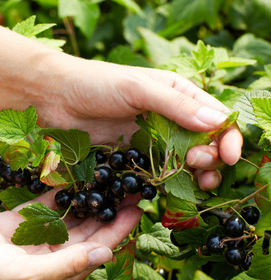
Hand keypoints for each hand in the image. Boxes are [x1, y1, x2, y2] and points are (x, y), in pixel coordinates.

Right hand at [0, 189, 142, 279]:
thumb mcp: (24, 275)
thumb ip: (65, 264)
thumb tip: (105, 254)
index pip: (92, 255)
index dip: (116, 234)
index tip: (136, 211)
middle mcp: (42, 260)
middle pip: (83, 236)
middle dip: (106, 214)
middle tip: (129, 189)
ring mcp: (27, 240)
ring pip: (64, 219)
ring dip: (85, 202)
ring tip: (108, 180)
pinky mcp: (11, 222)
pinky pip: (39, 206)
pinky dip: (55, 193)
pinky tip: (72, 177)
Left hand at [34, 58, 242, 189]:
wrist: (53, 98)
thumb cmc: (95, 83)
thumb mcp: (138, 88)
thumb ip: (176, 106)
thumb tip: (217, 124)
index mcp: (177, 96)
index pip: (215, 118)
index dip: (228, 138)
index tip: (230, 157)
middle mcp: (167, 120)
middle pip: (202, 146)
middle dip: (209, 159)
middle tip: (197, 164)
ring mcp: (147, 141)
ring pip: (179, 165)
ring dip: (191, 177)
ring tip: (192, 183)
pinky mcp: (127, 159)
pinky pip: (151, 176)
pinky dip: (161, 185)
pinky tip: (161, 191)